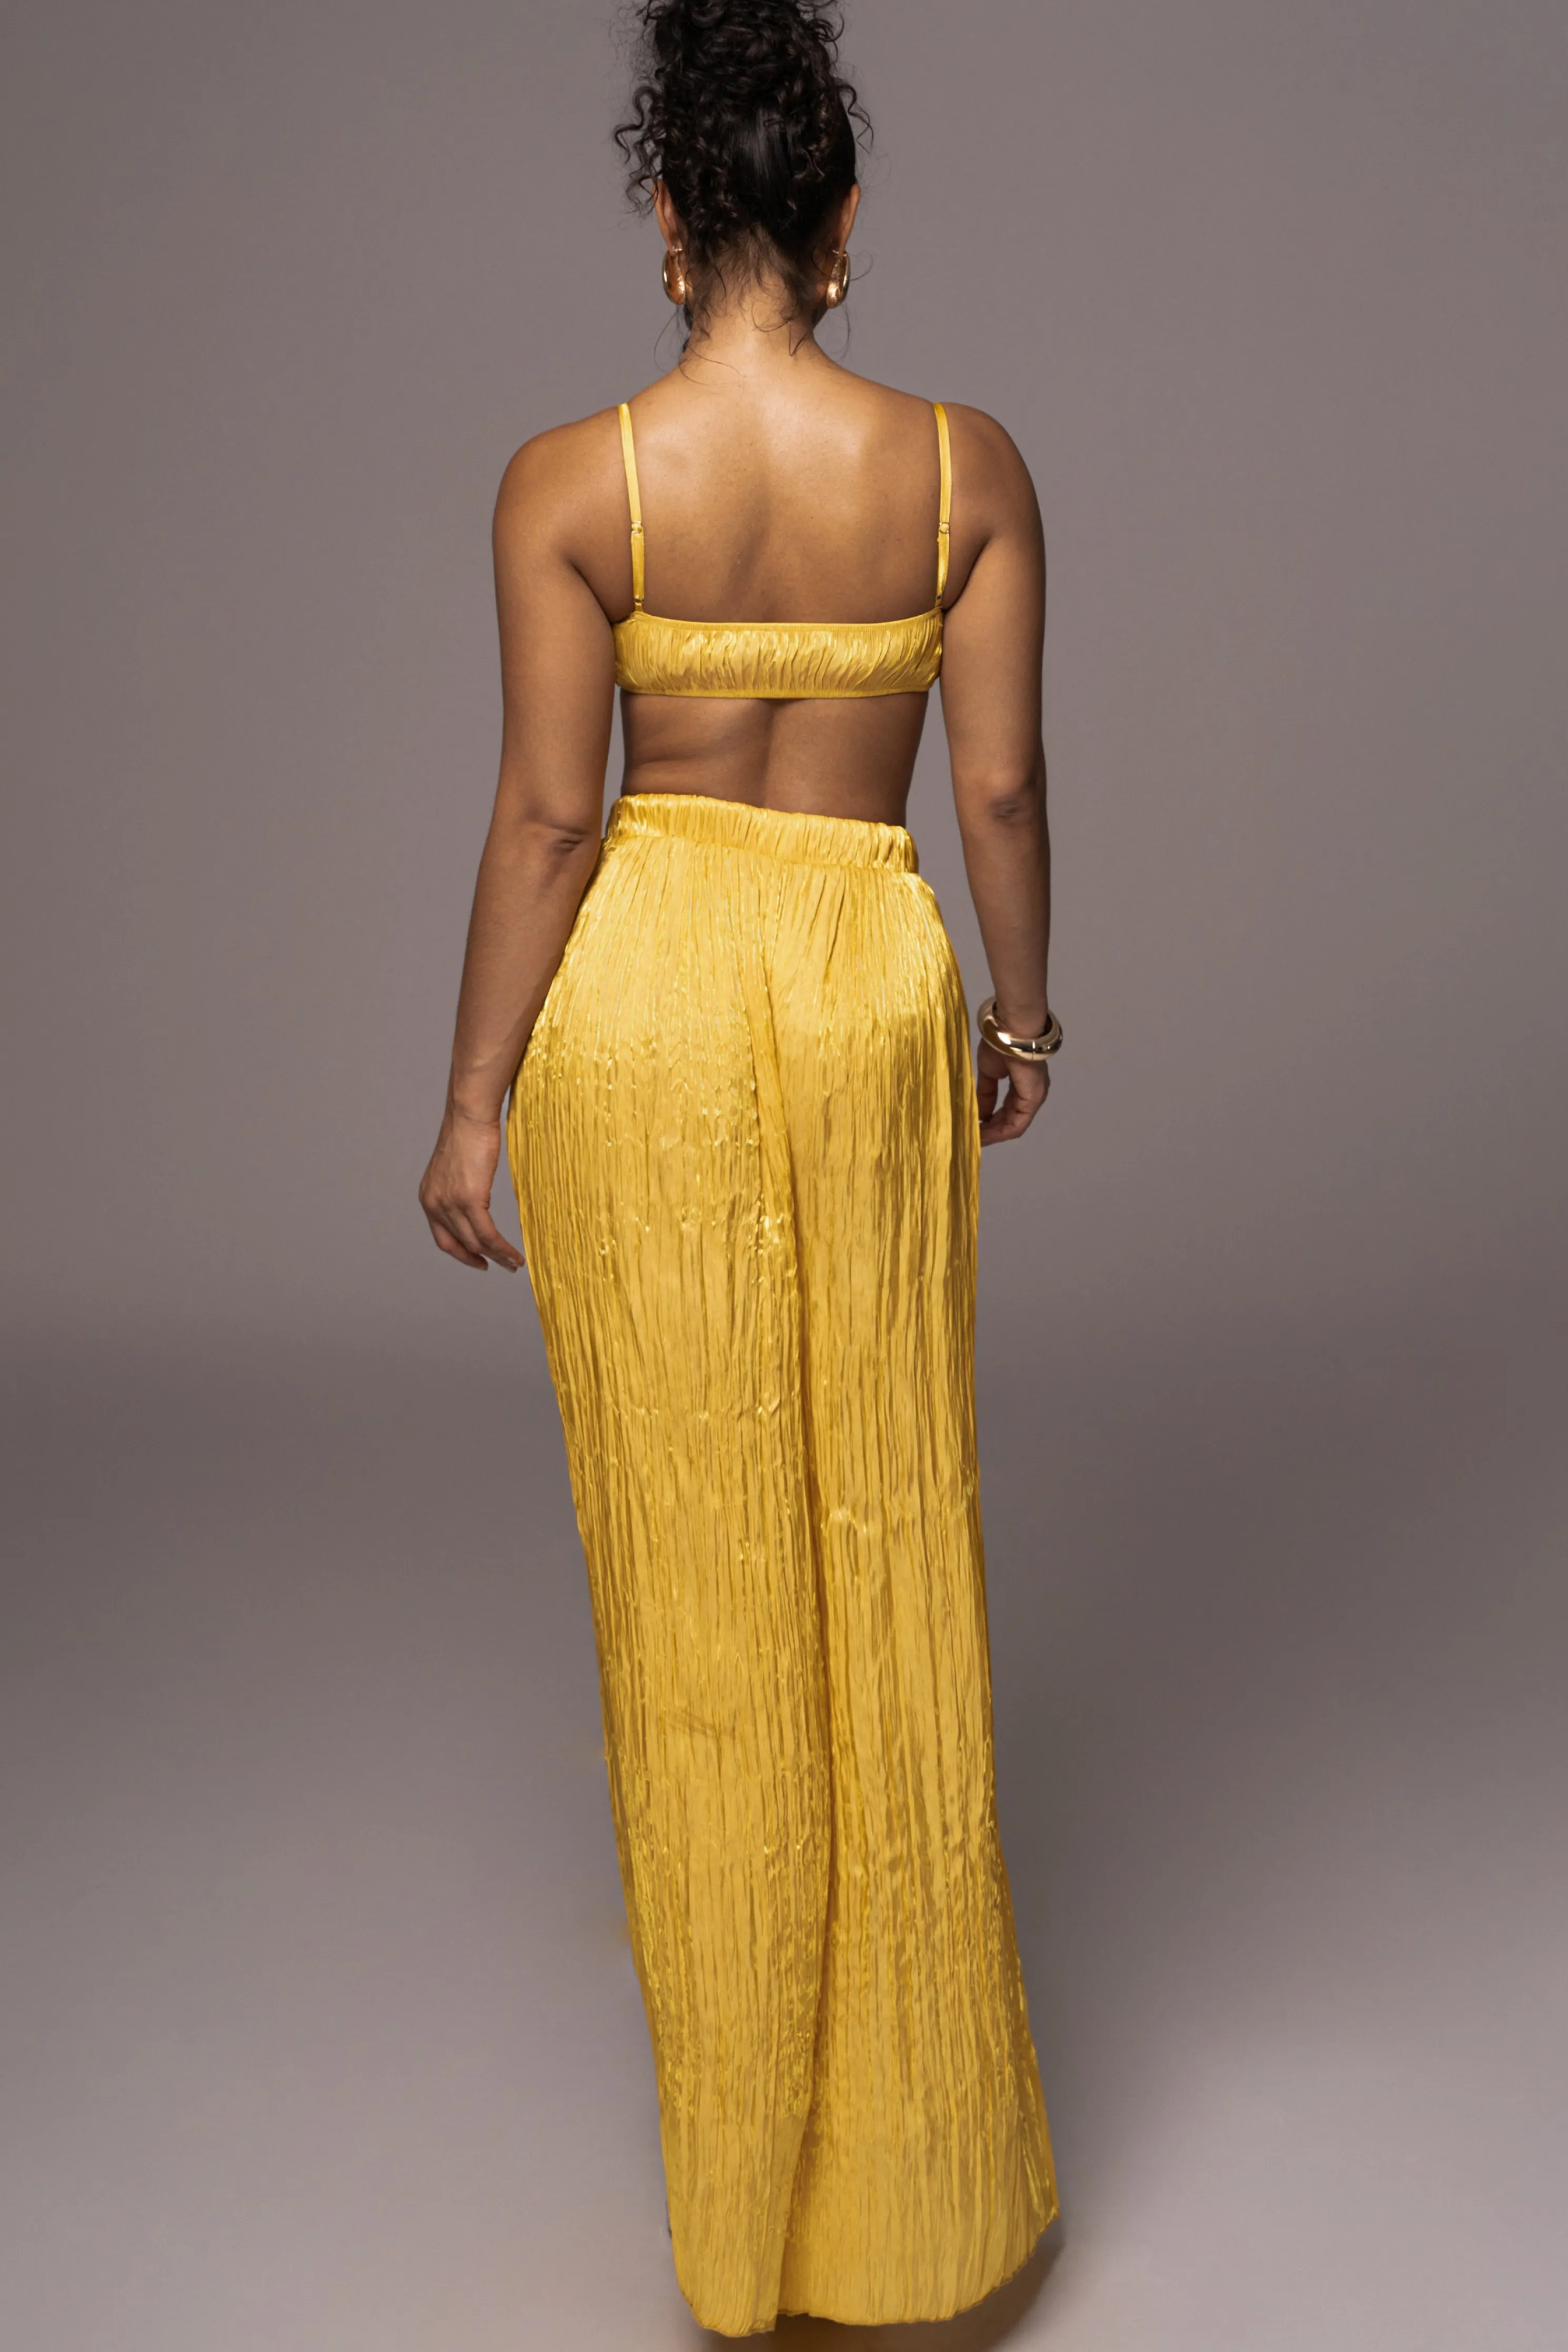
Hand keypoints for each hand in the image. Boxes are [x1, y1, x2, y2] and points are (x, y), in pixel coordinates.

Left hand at [418, 1105, 524, 1271]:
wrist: (469, 1116)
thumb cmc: (467, 1134)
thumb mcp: (457, 1168)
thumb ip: (461, 1189)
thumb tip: (478, 1201)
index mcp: (429, 1198)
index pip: (442, 1238)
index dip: (461, 1254)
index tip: (477, 1261)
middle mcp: (434, 1204)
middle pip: (461, 1244)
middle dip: (483, 1259)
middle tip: (504, 1265)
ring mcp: (450, 1204)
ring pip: (475, 1243)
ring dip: (497, 1257)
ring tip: (514, 1263)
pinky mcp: (469, 1200)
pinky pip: (487, 1235)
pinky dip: (502, 1249)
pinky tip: (514, 1254)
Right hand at [976, 1040, 1048, 1145]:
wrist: (1010, 1033)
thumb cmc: (1000, 1045)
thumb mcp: (989, 1072)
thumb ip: (986, 1094)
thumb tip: (979, 1113)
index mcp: (1023, 1083)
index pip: (1008, 1108)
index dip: (991, 1120)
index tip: (974, 1126)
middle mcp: (1031, 1093)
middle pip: (1011, 1119)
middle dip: (991, 1130)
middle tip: (973, 1137)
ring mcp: (1034, 1098)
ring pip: (1014, 1125)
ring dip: (994, 1134)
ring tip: (975, 1139)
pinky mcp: (1032, 1101)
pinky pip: (1016, 1125)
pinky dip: (999, 1133)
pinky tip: (984, 1135)